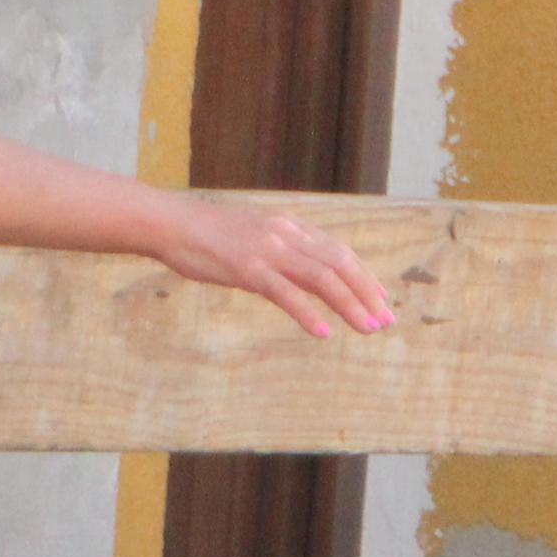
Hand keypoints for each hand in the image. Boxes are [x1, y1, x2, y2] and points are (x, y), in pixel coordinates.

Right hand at [152, 197, 393, 339]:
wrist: (170, 223)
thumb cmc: (209, 234)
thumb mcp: (256, 234)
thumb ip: (283, 248)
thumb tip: (306, 270)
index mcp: (290, 227)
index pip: (339, 251)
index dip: (364, 276)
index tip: (381, 298)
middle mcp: (286, 235)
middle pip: (340, 264)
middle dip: (367, 293)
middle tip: (386, 320)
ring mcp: (267, 251)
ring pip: (322, 278)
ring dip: (349, 305)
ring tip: (368, 328)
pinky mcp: (246, 269)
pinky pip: (285, 294)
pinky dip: (309, 314)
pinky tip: (324, 332)